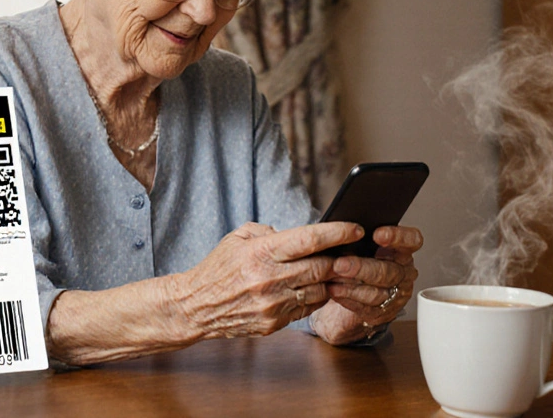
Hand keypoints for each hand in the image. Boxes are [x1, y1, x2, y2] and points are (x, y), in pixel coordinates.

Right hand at [165, 221, 363, 340]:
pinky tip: (313, 288)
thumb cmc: (219, 268)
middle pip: (322, 267)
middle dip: (341, 259)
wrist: (196, 306)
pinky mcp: (274, 323)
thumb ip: (269, 232)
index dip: (337, 233)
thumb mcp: (238, 238)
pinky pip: (308, 308)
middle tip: (350, 253)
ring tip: (333, 271)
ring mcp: (273, 304)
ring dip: (330, 281)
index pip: (309, 239)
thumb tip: (300, 237)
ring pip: (320, 290)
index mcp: (261, 252)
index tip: (356, 229)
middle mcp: (269, 278)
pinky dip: (316, 297)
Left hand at [309, 225, 422, 344]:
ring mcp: (394, 295)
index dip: (398, 237)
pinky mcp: (381, 313)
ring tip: (332, 279)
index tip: (377, 234)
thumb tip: (343, 226)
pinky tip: (334, 291)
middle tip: (340, 264)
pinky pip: (366, 308)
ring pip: (377, 292)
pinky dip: (347, 298)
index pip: (412, 241)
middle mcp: (403, 273)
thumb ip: (359, 237)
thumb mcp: (361, 245)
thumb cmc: (357, 260)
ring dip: (352, 286)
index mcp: (402, 251)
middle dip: (362, 267)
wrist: (351, 292)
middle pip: (389, 271)